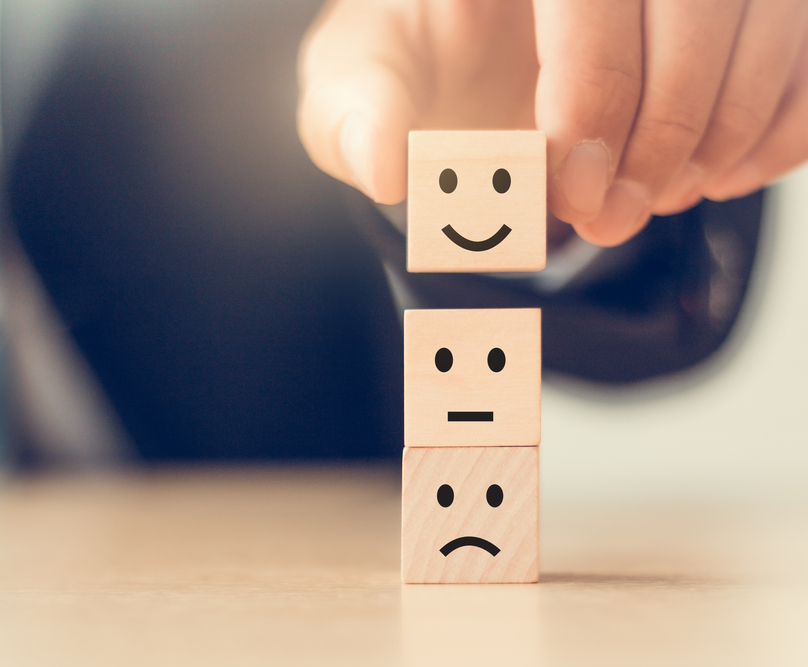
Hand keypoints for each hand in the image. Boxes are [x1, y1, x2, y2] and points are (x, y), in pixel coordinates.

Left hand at [297, 0, 807, 246]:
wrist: (462, 67)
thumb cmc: (412, 67)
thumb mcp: (357, 87)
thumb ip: (354, 115)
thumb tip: (383, 164)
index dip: (599, 88)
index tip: (573, 188)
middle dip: (666, 125)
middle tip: (615, 214)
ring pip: (770, 18)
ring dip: (729, 127)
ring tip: (664, 197)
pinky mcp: (735, 11)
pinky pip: (805, 48)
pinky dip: (786, 120)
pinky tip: (728, 174)